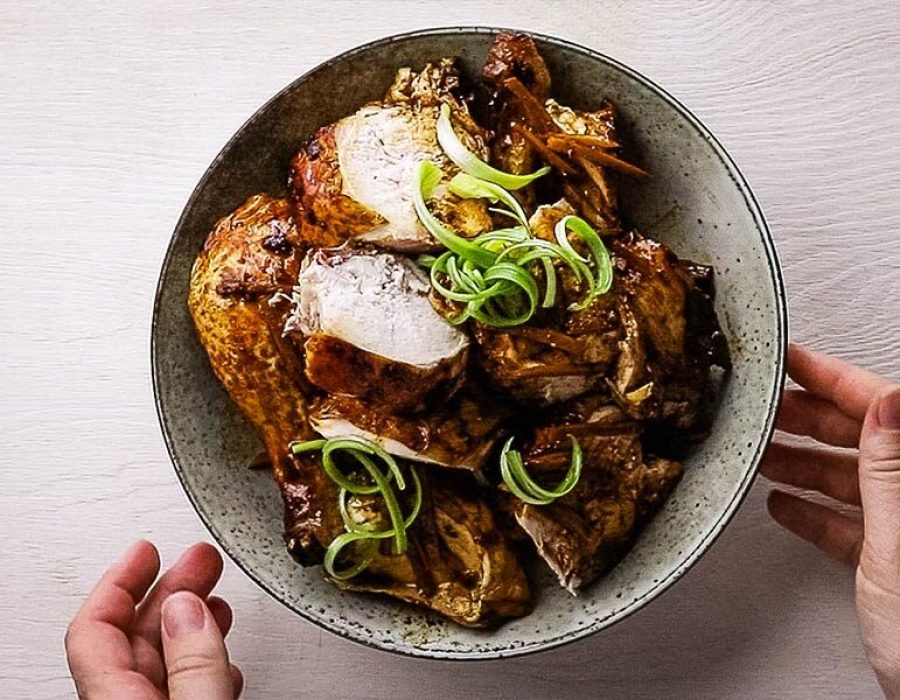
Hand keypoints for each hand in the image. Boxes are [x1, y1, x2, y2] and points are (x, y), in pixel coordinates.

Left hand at [65, 541, 241, 698]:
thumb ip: (193, 659)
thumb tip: (186, 607)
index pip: (94, 628)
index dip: (119, 581)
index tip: (145, 551)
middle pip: (132, 638)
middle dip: (169, 590)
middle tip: (199, 560)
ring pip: (160, 662)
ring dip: (190, 623)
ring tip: (216, 599)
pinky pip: (180, 689)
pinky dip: (201, 662)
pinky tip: (221, 656)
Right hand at [762, 344, 899, 696]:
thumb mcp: (899, 546)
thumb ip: (888, 471)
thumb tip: (885, 402)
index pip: (883, 407)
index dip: (835, 377)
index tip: (794, 360)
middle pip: (864, 440)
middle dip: (810, 421)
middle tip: (767, 407)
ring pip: (853, 482)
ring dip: (805, 466)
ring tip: (765, 454)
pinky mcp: (892, 564)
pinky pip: (850, 525)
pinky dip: (814, 513)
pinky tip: (785, 506)